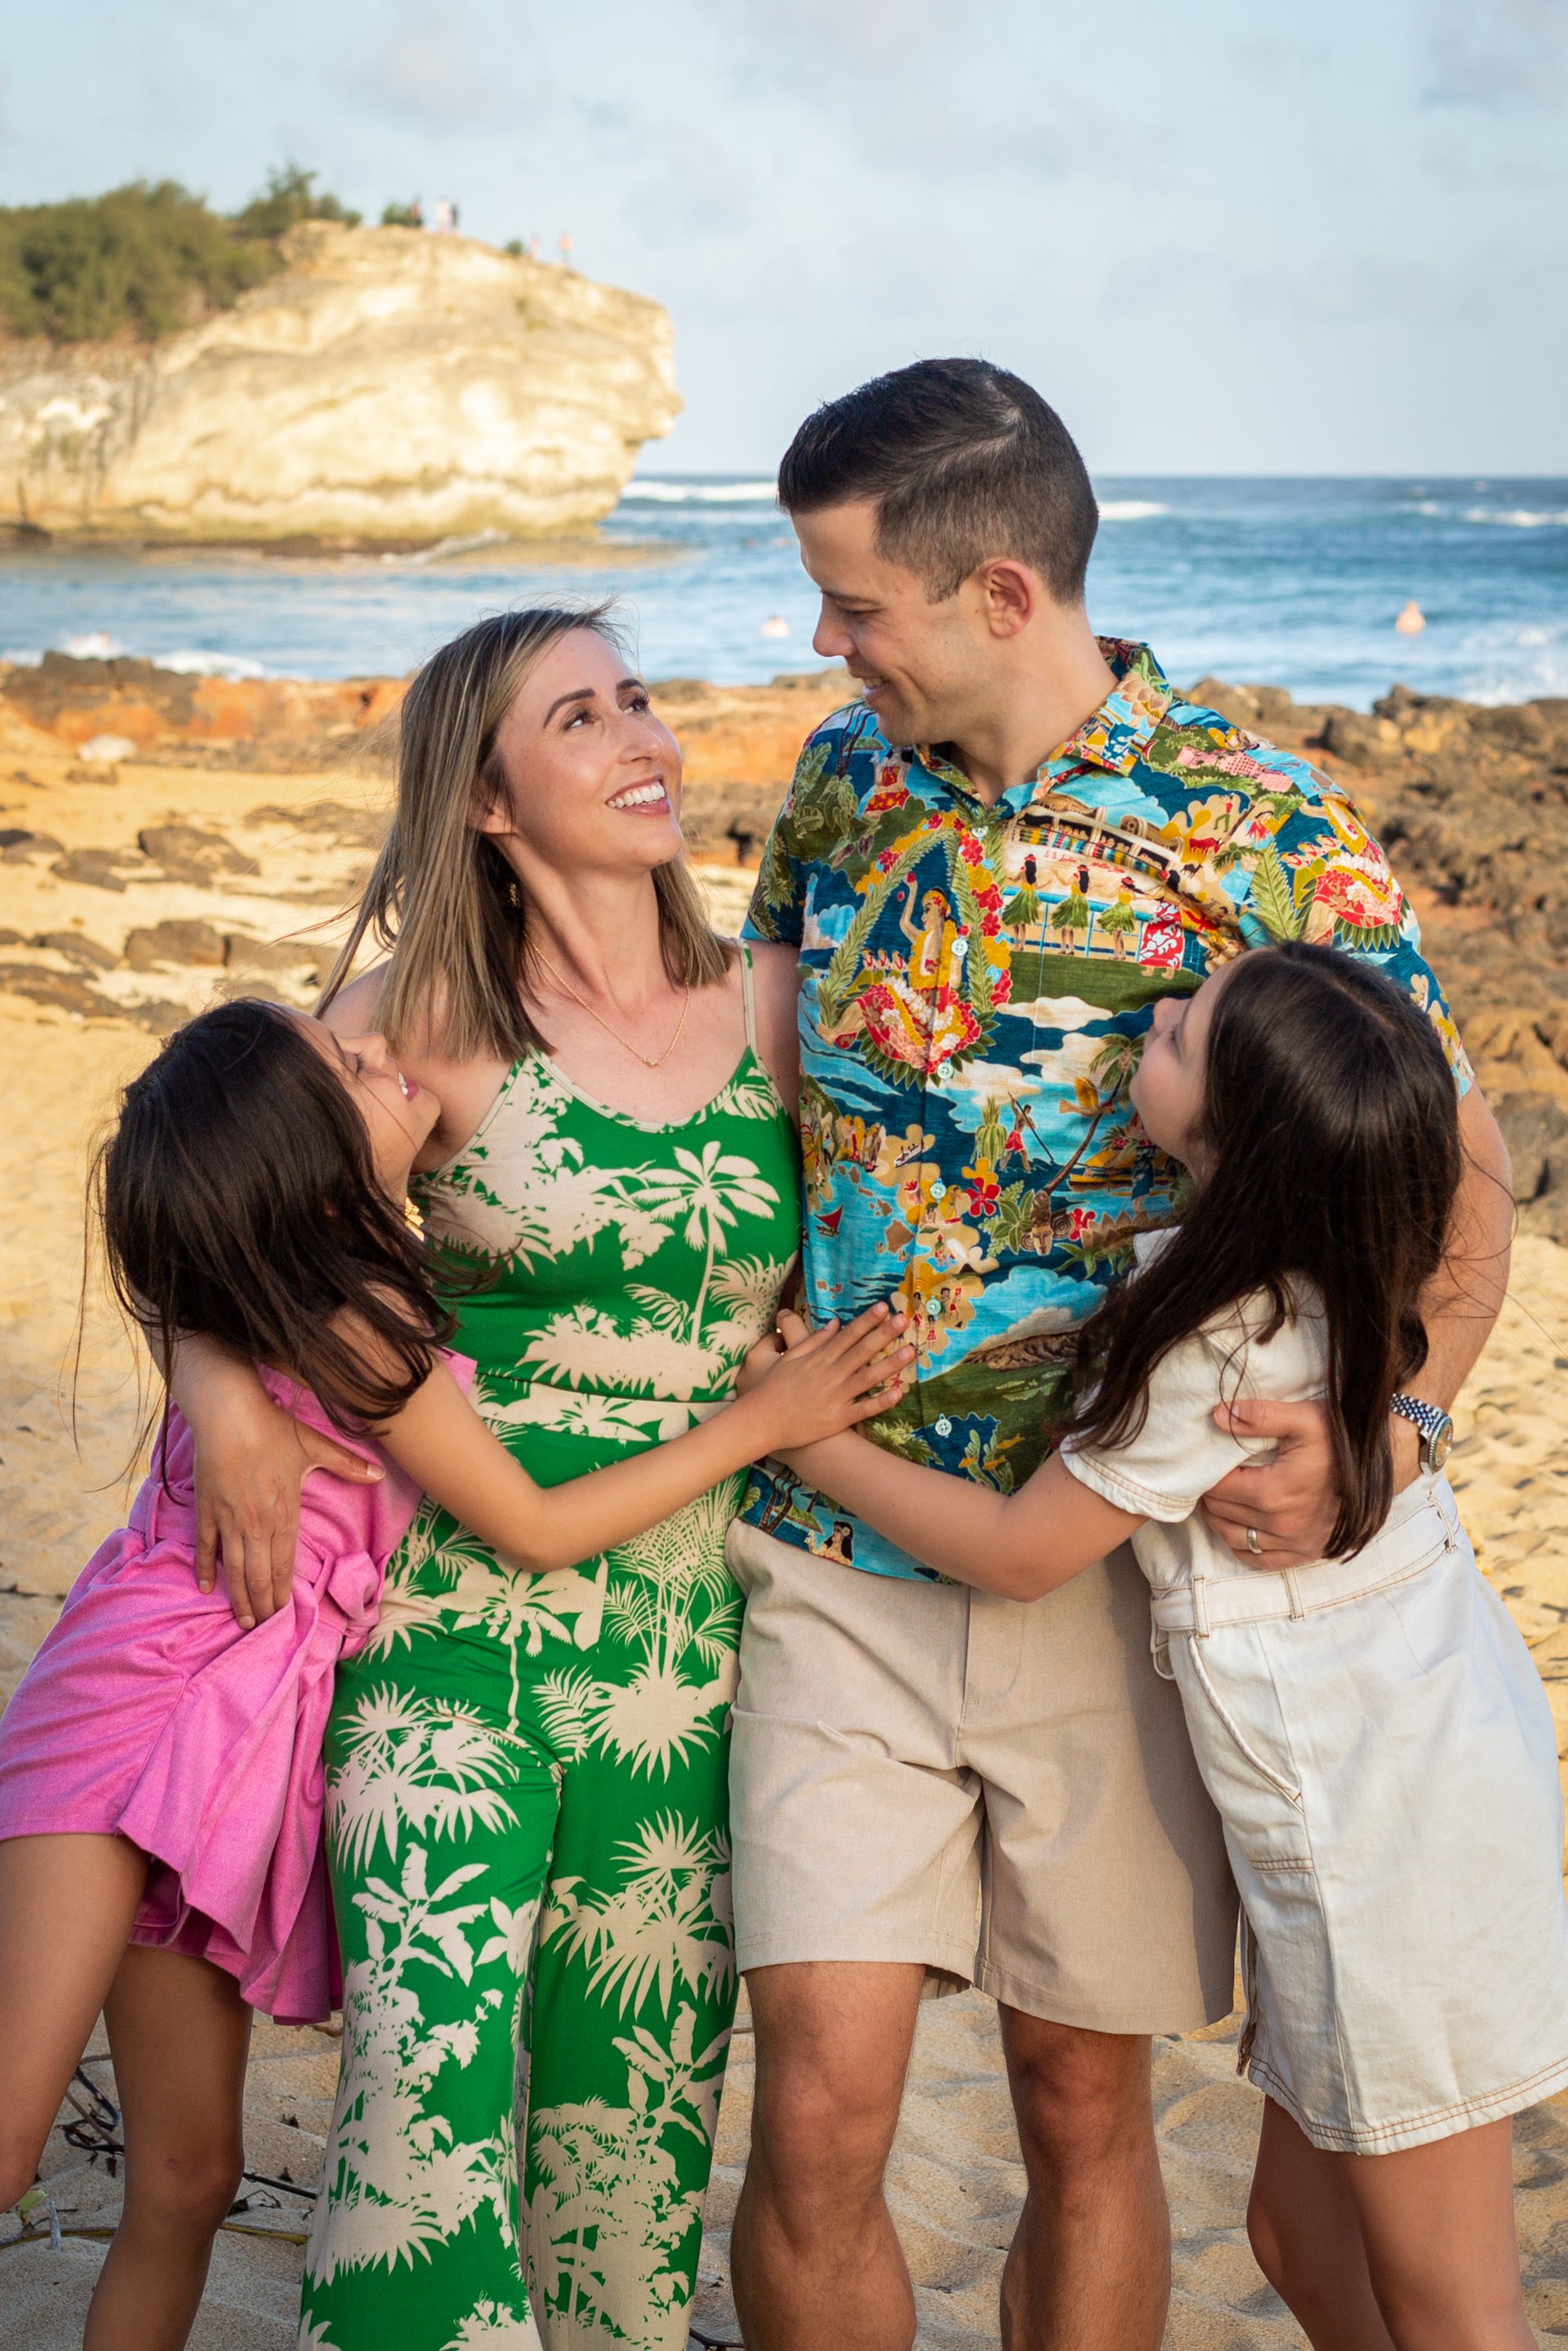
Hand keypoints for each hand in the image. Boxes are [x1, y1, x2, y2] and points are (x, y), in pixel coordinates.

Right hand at [192, 1387, 383, 1629]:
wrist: (229, 1413)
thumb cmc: (273, 1429)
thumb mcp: (316, 1446)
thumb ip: (348, 1465)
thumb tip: (380, 1473)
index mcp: (284, 1512)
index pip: (284, 1564)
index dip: (283, 1592)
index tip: (284, 1613)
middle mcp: (256, 1523)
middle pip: (259, 1574)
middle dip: (262, 1604)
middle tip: (262, 1628)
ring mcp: (229, 1519)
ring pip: (234, 1568)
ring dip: (238, 1596)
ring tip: (242, 1620)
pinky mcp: (207, 1509)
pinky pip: (205, 1546)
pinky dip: (206, 1568)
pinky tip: (205, 1587)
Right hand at [741, 1302, 911, 1453]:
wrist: (761, 1421)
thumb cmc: (772, 1388)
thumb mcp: (789, 1358)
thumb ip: (813, 1341)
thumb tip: (834, 1325)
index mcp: (819, 1359)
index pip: (848, 1335)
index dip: (867, 1321)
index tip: (884, 1307)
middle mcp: (830, 1374)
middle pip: (861, 1351)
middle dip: (884, 1334)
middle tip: (904, 1319)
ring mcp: (835, 1397)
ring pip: (867, 1378)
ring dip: (890, 1365)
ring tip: (910, 1352)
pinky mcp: (837, 1419)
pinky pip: (863, 1410)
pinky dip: (880, 1402)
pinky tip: (899, 1394)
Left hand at [1201, 1396, 1340, 1568]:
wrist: (1383, 1468)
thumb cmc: (1342, 1441)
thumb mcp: (1303, 1418)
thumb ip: (1259, 1416)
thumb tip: (1217, 1416)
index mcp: (1273, 1492)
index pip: (1216, 1489)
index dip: (1207, 1475)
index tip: (1209, 1462)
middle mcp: (1281, 1525)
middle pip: (1221, 1514)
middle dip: (1212, 1495)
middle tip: (1213, 1477)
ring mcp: (1295, 1543)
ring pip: (1235, 1539)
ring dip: (1221, 1520)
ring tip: (1221, 1500)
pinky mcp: (1308, 1552)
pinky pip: (1262, 1561)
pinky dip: (1245, 1547)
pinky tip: (1243, 1529)